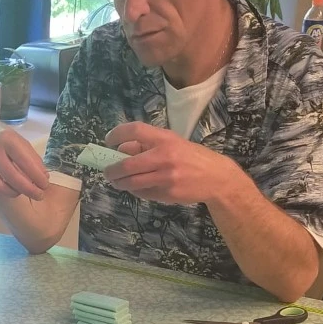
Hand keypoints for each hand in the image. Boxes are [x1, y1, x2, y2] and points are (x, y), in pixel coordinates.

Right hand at [0, 120, 48, 201]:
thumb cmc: (4, 139)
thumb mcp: (20, 142)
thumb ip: (32, 159)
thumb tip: (43, 178)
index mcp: (6, 140)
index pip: (25, 163)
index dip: (37, 177)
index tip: (44, 185)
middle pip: (12, 178)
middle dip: (29, 190)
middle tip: (39, 195)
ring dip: (13, 193)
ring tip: (20, 191)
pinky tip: (3, 192)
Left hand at [102, 122, 240, 205]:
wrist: (215, 177)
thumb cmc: (190, 157)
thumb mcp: (172, 143)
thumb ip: (147, 145)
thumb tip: (121, 149)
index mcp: (165, 138)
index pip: (135, 130)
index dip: (117, 134)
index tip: (108, 141)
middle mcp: (164, 156)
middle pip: (127, 164)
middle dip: (111, 170)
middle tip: (107, 172)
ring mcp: (165, 176)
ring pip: (131, 182)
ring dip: (119, 183)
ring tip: (116, 181)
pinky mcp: (167, 193)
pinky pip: (143, 192)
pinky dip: (135, 190)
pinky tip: (136, 187)